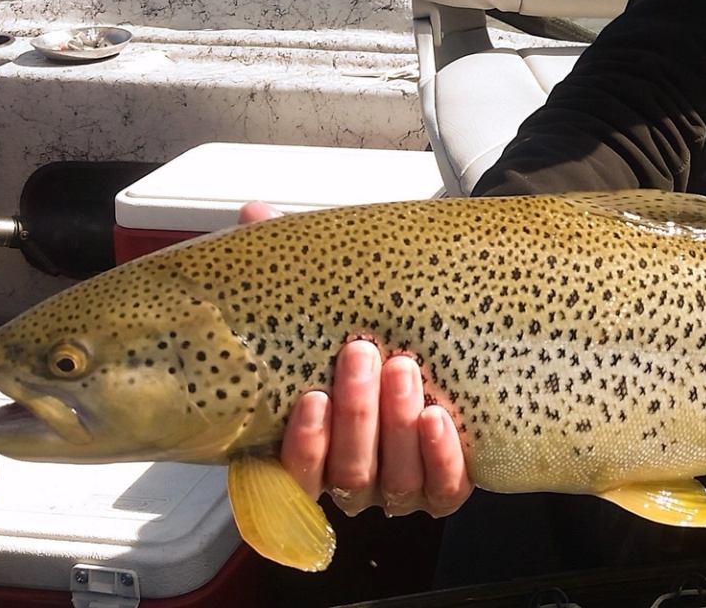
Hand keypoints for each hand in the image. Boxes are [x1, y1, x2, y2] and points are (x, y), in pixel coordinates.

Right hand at [238, 202, 474, 517]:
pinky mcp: (446, 487)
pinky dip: (441, 458)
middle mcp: (353, 478)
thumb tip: (255, 214)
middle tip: (362, 353)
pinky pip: (445, 491)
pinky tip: (438, 418)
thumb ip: (291, 265)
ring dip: (396, 427)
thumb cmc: (374, 327)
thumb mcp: (333, 299)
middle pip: (348, 474)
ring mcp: (401, 486)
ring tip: (403, 369)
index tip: (310, 395)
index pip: (293, 472)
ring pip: (395, 482)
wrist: (450, 337)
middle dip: (356, 416)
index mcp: (313, 447)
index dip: (302, 443)